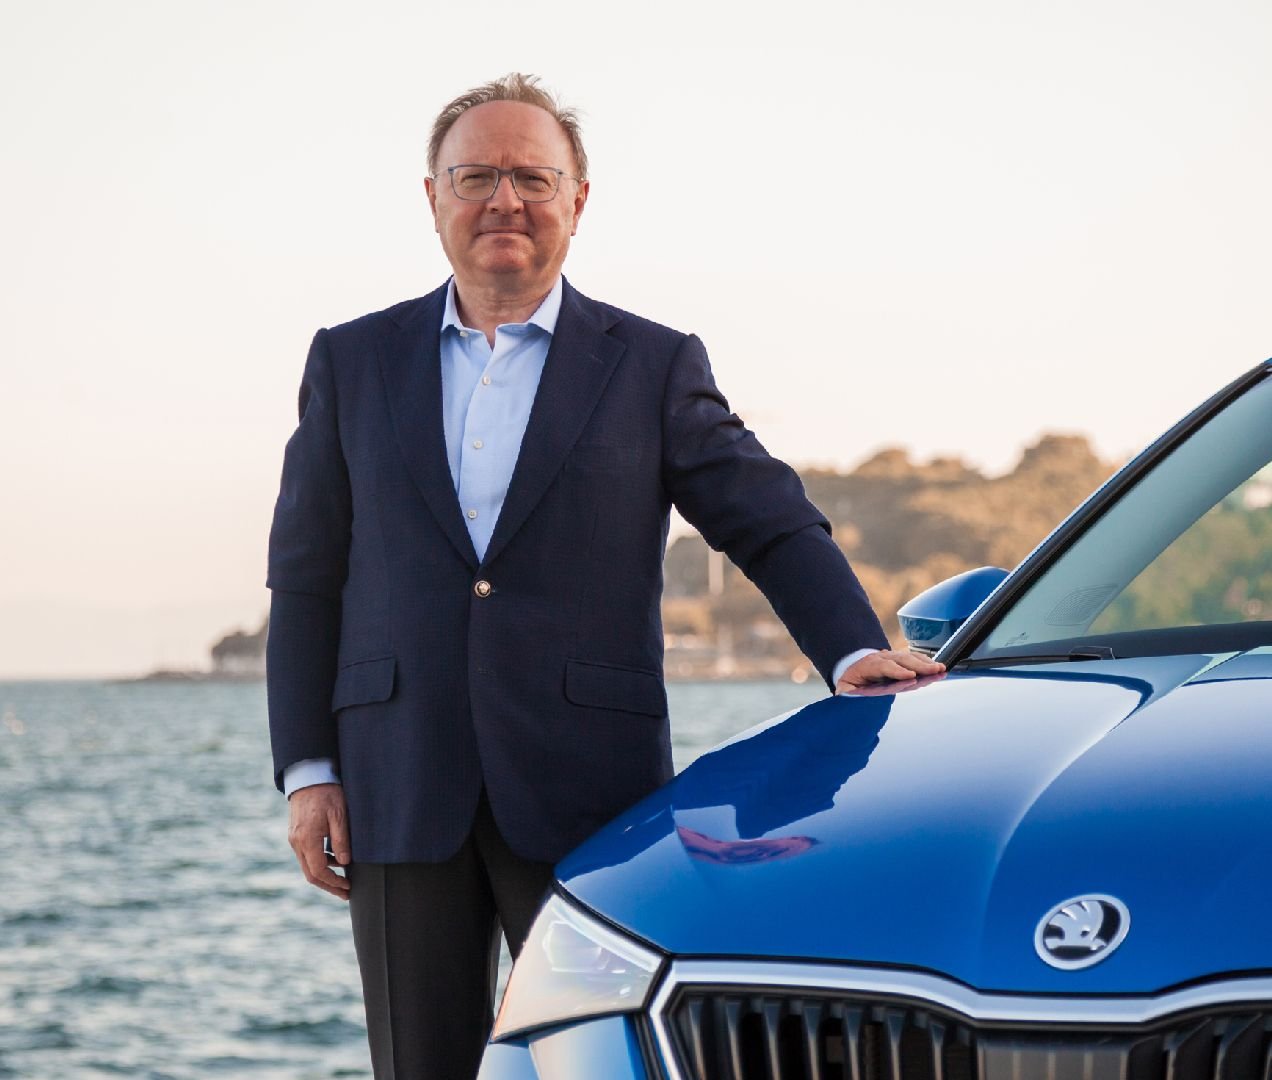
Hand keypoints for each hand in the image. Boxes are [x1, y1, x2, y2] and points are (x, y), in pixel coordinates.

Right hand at [287, 783, 351, 899]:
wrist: (308, 777)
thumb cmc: (327, 793)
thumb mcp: (339, 815)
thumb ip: (341, 840)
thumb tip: (345, 862)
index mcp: (307, 839)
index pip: (318, 871)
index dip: (334, 882)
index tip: (348, 887)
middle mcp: (297, 842)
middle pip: (310, 874)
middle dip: (328, 886)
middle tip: (346, 892)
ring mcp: (294, 839)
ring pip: (307, 866)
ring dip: (324, 875)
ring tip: (343, 879)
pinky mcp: (295, 834)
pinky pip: (306, 855)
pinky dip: (319, 862)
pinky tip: (335, 860)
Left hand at [835, 649, 944, 692]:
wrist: (852, 667)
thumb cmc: (850, 682)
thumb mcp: (844, 688)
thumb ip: (846, 692)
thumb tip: (846, 695)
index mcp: (868, 666)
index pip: (884, 667)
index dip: (898, 671)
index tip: (911, 676)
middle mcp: (882, 659)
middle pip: (902, 660)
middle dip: (920, 666)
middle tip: (935, 671)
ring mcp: (892, 658)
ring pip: (911, 658)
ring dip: (927, 663)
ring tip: (941, 670)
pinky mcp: (900, 660)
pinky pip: (914, 659)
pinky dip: (926, 662)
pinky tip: (938, 668)